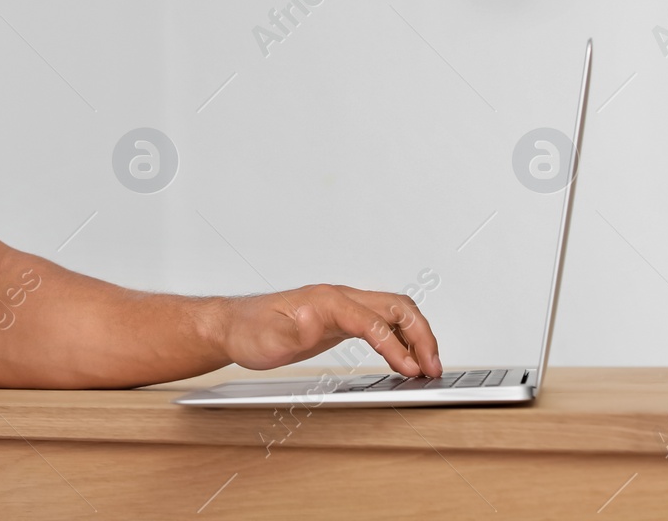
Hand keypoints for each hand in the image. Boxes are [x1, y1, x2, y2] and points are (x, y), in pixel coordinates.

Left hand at [212, 284, 440, 377]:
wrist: (234, 326)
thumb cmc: (248, 331)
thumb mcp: (266, 339)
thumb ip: (293, 332)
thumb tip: (314, 320)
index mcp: (325, 300)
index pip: (372, 319)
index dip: (395, 344)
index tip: (409, 369)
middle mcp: (338, 298)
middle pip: (395, 306)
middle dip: (421, 335)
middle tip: (433, 368)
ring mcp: (342, 307)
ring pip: (394, 311)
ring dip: (416, 336)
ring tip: (428, 367)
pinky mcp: (341, 320)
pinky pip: (383, 323)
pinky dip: (401, 339)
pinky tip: (405, 360)